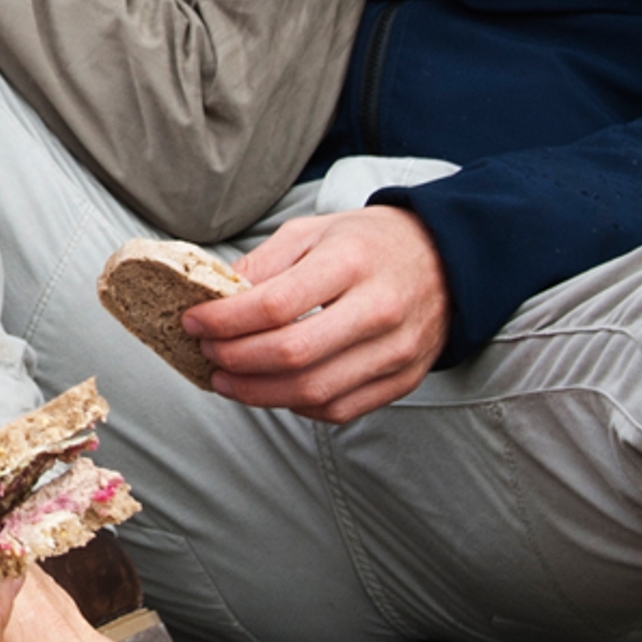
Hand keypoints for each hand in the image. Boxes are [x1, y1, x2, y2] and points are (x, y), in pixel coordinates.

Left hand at [190, 206, 451, 423]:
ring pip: (313, 390)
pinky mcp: (403, 380)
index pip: (273, 305)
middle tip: (206, 353)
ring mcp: (395, 351)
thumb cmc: (369, 244)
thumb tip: (213, 298)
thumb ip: (263, 265)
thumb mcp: (312, 233)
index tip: (193, 322)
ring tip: (226, 379)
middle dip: (234, 359)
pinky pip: (340, 408)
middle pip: (290, 353)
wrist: (448, 260)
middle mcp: (378, 309)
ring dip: (256, 393)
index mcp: (351, 262)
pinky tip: (271, 390)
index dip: (223, 320)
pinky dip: (296, 405)